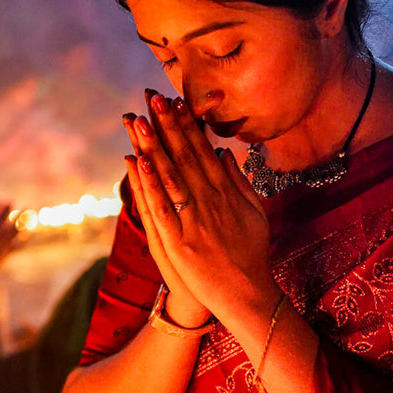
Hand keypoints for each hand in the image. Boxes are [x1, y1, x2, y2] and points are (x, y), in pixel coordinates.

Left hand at [125, 92, 276, 329]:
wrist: (246, 294)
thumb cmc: (251, 254)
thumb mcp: (254, 213)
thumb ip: (239, 182)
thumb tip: (225, 153)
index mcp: (227, 193)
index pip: (203, 151)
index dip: (187, 125)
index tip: (174, 102)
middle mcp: (210, 202)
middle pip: (185, 157)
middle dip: (167, 126)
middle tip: (152, 98)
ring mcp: (193, 221)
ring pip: (170, 177)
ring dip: (153, 147)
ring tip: (140, 121)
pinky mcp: (178, 242)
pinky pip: (160, 208)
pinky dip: (149, 185)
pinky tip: (138, 162)